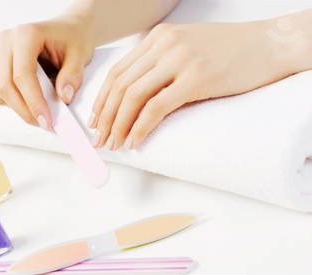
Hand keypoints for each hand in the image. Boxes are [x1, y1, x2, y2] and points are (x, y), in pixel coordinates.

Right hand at [0, 17, 93, 128]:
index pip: (23, 75)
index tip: (47, 121)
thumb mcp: (80, 55)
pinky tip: (34, 102)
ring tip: (42, 115)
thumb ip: (72, 76)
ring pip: (0, 91)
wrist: (67, 30)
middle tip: (45, 124)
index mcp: (26, 35)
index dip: (34, 102)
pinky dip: (16, 103)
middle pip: (5, 85)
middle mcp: (7, 42)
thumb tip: (63, 98)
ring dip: (20, 109)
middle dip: (25, 111)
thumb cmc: (72, 38)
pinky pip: (0, 91)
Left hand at [89, 20, 310, 149]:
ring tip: (113, 144)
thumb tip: (138, 96)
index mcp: (158, 38)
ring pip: (133, 97)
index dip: (102, 100)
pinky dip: (141, 127)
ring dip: (118, 125)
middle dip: (105, 116)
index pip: (118, 72)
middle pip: (120, 85)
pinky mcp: (196, 78)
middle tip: (99, 139)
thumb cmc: (230, 50)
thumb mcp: (188, 48)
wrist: (270, 44)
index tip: (96, 120)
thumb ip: (162, 64)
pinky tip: (135, 141)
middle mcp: (164, 45)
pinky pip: (156, 107)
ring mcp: (180, 60)